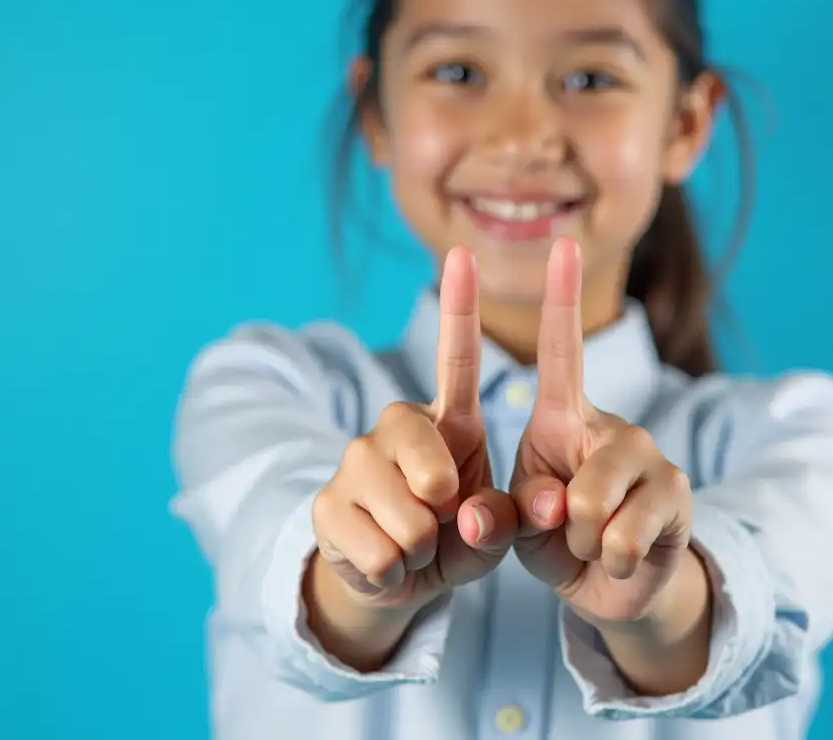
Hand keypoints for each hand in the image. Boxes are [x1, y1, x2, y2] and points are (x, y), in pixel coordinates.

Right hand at [310, 246, 516, 613]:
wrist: (396, 579)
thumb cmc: (458, 538)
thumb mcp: (497, 531)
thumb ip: (508, 519)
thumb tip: (476, 515)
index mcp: (449, 420)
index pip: (456, 357)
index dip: (460, 306)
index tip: (463, 253)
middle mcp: (396, 426)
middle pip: (425, 457)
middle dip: (443, 499)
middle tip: (442, 516)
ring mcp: (354, 461)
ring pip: (405, 517)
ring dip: (422, 547)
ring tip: (417, 543)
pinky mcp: (324, 503)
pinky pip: (377, 551)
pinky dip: (394, 573)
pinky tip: (388, 562)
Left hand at [509, 238, 697, 626]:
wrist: (612, 584)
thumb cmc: (554, 537)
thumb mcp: (514, 525)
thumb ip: (509, 513)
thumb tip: (553, 503)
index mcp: (564, 417)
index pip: (563, 350)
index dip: (560, 298)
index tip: (562, 242)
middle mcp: (613, 426)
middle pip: (580, 473)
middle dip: (560, 520)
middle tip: (564, 530)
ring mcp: (652, 457)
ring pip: (597, 507)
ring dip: (582, 542)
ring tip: (590, 543)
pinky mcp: (678, 494)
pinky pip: (625, 536)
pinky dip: (609, 559)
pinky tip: (617, 558)